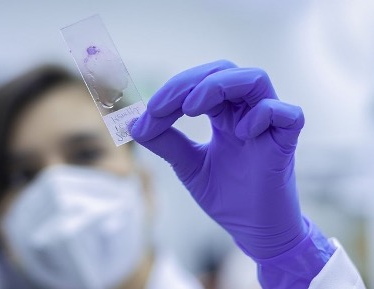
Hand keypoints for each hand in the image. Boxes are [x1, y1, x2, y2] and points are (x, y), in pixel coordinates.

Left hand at [130, 60, 306, 258]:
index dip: (174, 90)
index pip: (201, 83)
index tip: (149, 112)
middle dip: (190, 82)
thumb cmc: (225, 195)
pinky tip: (241, 134)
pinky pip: (288, 114)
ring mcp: (268, 126)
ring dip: (219, 86)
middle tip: (162, 107)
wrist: (252, 229)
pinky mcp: (287, 143)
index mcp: (224, 115)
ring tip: (191, 108)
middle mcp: (246, 113)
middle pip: (225, 71)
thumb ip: (166, 143)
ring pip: (256, 79)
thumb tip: (134, 123)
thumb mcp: (188, 166)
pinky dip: (264, 114)